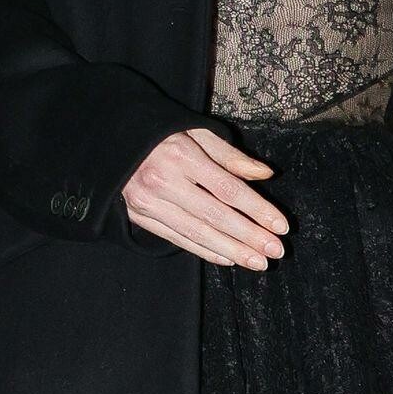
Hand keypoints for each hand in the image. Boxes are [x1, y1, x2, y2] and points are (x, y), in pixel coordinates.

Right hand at [122, 127, 288, 268]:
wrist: (111, 140)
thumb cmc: (160, 133)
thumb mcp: (195, 131)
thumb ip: (230, 155)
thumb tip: (265, 174)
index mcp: (181, 155)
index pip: (228, 188)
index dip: (257, 209)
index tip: (280, 225)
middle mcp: (164, 181)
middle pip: (215, 215)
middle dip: (249, 236)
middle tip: (275, 251)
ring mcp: (149, 202)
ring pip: (197, 233)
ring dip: (231, 250)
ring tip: (257, 262)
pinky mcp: (140, 217)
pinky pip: (177, 238)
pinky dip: (204, 250)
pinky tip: (228, 258)